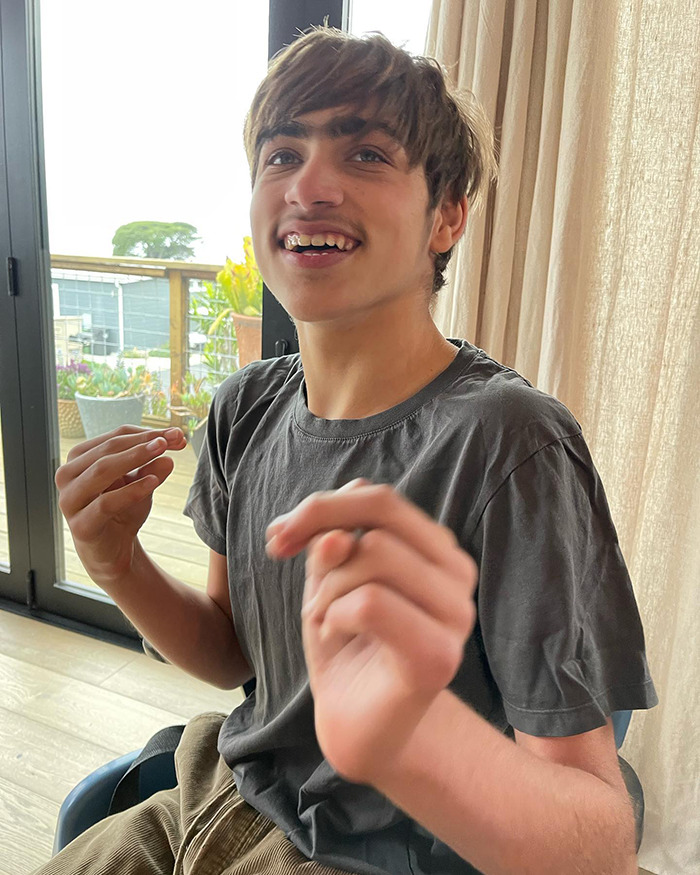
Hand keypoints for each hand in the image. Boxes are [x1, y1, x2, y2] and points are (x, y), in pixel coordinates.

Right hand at [55, 425, 186, 584]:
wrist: (112, 551)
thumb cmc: (123, 510)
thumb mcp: (143, 484)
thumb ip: (153, 466)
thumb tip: (169, 454)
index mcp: (80, 459)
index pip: (115, 437)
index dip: (147, 433)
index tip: (178, 434)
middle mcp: (68, 475)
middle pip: (108, 449)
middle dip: (144, 442)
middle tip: (173, 439)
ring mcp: (71, 500)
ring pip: (102, 470)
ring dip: (134, 457)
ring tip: (163, 451)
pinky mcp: (81, 525)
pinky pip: (106, 503)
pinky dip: (131, 490)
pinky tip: (153, 482)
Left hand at [265, 481, 477, 784]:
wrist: (358, 725)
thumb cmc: (346, 644)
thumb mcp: (328, 579)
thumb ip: (332, 543)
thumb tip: (334, 536)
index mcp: (438, 549)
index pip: (381, 498)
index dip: (321, 507)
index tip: (277, 539)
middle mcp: (458, 573)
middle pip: (379, 518)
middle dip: (323, 553)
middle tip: (310, 598)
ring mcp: (456, 615)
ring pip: (373, 554)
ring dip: (328, 589)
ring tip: (328, 622)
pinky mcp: (439, 656)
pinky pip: (370, 602)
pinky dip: (335, 615)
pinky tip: (337, 638)